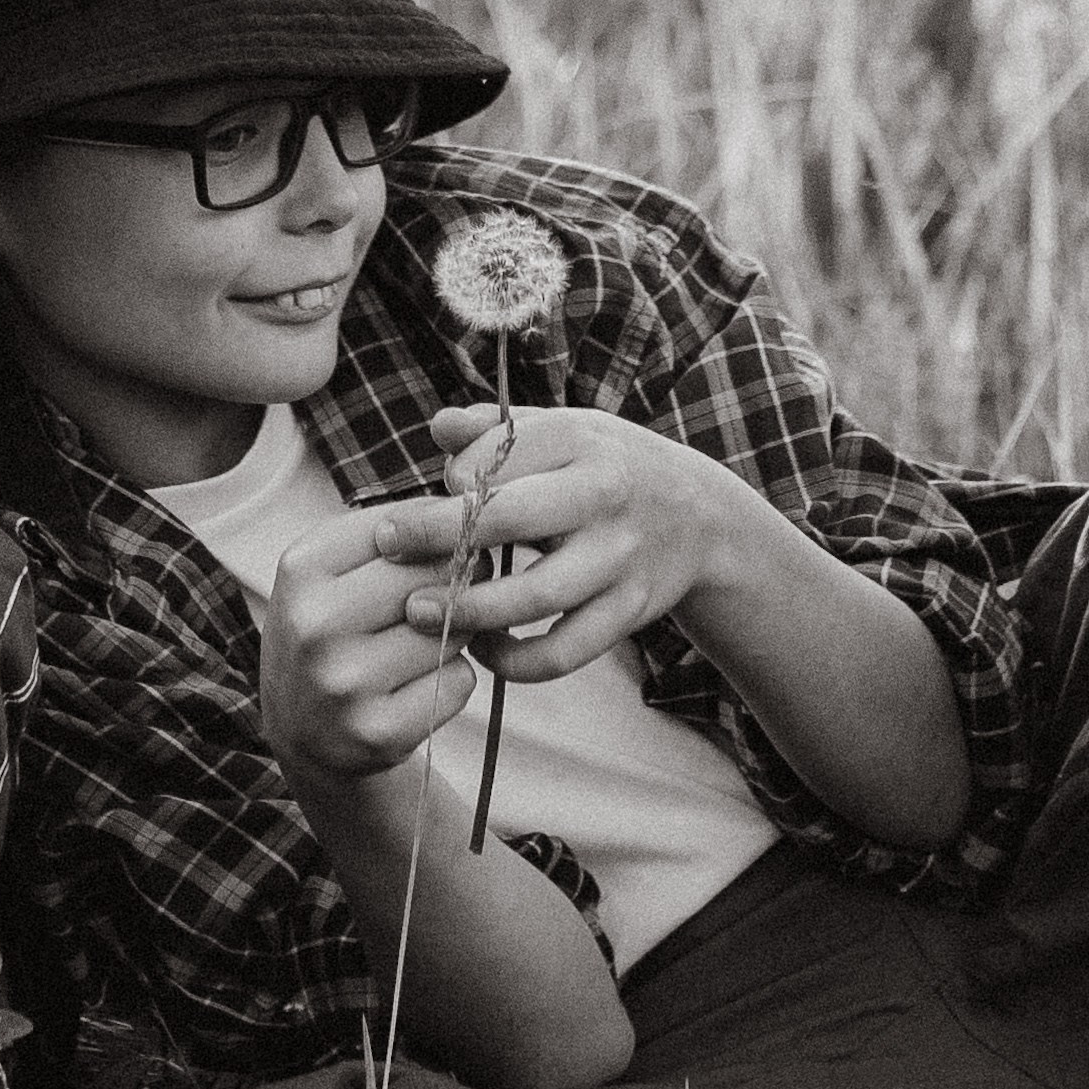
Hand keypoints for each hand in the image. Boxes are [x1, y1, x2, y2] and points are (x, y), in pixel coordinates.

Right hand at [260, 502, 481, 787]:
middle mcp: (315, 624)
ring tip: (421, 642)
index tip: (441, 549)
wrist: (300, 729)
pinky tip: (416, 686)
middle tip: (449, 595)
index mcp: (301, 568)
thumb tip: (467, 513)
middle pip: (433, 577)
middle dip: (455, 582)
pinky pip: (458, 681)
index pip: (405, 527)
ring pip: (451, 629)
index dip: (438, 535)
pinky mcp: (378, 732)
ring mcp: (344, 683)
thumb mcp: (331, 569)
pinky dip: (451, 679)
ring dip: (454, 633)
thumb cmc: (329, 630)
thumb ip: (392, 531)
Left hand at [400, 403, 740, 680]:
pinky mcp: (629, 612)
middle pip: (510, 520)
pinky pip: (567, 651)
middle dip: (437, 537)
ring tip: (421, 611)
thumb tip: (437, 427)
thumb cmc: (605, 466)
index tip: (430, 497)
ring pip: (537, 596)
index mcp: (580, 443)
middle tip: (387, 547)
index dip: (451, 482)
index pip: (495, 460)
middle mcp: (604, 499)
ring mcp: (620, 560)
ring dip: (470, 608)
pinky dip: (519, 662)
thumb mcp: (563, 430)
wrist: (702, 518)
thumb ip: (496, 429)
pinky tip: (484, 649)